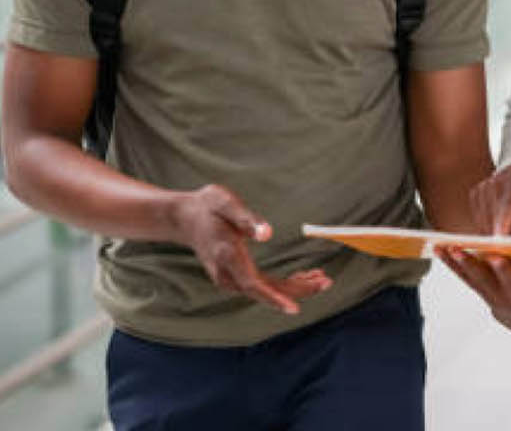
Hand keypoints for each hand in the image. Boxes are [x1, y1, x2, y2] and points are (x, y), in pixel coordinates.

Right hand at [169, 184, 330, 314]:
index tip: (294, 308)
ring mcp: (229, 277)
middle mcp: (226, 273)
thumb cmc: (207, 206)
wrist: (184, 217)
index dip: (275, 297)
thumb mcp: (224, 202)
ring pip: (265, 290)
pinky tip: (304, 277)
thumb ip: (246, 217)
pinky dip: (283, 284)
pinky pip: (261, 285)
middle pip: (264, 290)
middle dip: (296, 290)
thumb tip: (267, 233)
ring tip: (321, 279)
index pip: (253, 284)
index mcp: (226, 255)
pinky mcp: (234, 275)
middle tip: (326, 282)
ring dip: (294, 287)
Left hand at [436, 249, 510, 330]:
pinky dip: (453, 263)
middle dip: (504, 273)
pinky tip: (440, 248)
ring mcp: (496, 296)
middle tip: (497, 258)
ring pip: (482, 281)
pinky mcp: (480, 289)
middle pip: (510, 287)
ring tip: (456, 249)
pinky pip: (465, 276)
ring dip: (469, 265)